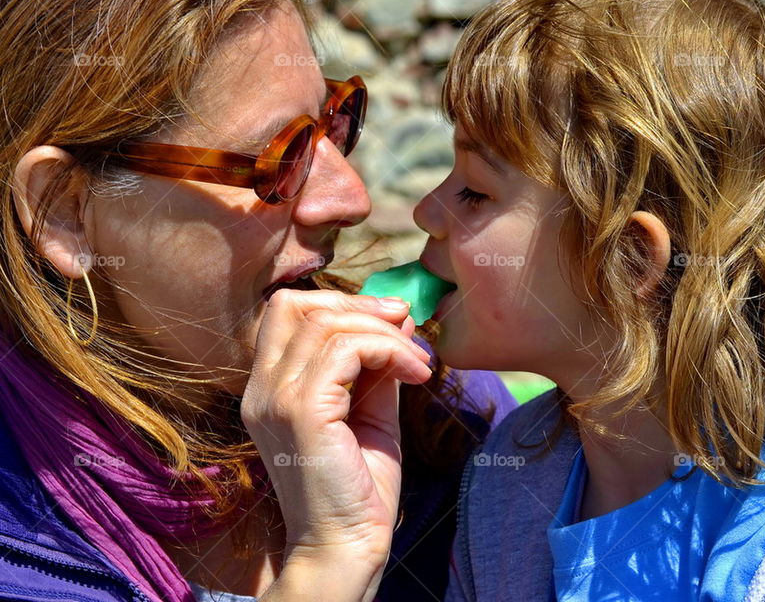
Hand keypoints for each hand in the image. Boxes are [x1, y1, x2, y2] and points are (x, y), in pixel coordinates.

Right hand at [241, 289, 432, 599]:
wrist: (347, 547)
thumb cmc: (358, 489)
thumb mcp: (371, 412)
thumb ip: (377, 365)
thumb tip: (398, 316)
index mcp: (269, 388)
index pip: (286, 311)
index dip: (341, 302)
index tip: (392, 319)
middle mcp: (261, 389)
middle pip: (297, 305)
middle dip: (359, 304)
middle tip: (406, 326)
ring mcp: (275, 398)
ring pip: (326, 323)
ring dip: (384, 332)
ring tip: (418, 364)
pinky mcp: (301, 411)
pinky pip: (346, 349)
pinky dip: (387, 350)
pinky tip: (415, 375)